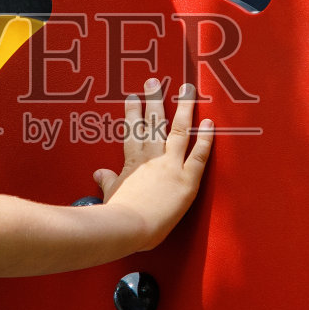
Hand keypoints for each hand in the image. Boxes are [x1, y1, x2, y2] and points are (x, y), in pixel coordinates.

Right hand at [92, 78, 213, 248]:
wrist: (130, 226)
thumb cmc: (118, 214)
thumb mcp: (110, 194)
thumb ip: (107, 181)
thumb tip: (99, 174)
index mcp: (133, 162)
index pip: (133, 131)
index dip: (133, 112)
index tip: (134, 97)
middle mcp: (152, 158)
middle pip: (154, 123)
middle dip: (155, 100)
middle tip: (154, 82)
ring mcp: (170, 166)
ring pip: (178, 130)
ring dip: (184, 108)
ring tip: (187, 90)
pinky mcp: (187, 179)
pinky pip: (199, 155)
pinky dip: (205, 138)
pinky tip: (209, 122)